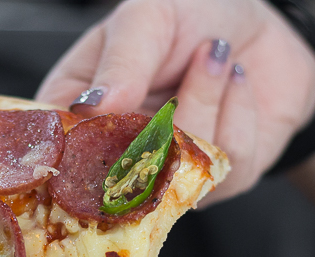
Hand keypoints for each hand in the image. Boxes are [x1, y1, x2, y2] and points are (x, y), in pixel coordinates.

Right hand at [36, 0, 314, 202]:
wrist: (259, 22)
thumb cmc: (190, 13)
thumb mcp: (146, 17)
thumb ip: (121, 61)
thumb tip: (93, 108)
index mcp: (81, 115)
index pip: (55, 154)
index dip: (69, 153)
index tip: (98, 120)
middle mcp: (119, 154)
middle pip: (115, 176)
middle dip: (153, 122)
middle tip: (184, 63)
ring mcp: (167, 174)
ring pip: (175, 169)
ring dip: (203, 100)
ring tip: (214, 53)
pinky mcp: (217, 181)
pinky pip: (226, 165)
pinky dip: (237, 112)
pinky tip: (235, 79)